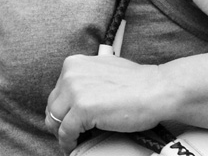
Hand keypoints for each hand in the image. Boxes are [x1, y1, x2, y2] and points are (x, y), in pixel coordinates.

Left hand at [45, 54, 165, 153]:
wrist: (155, 89)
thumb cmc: (136, 82)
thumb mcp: (103, 70)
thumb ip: (86, 78)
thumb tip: (75, 96)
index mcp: (74, 63)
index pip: (56, 92)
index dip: (63, 109)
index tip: (68, 120)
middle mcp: (71, 73)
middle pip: (53, 107)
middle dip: (60, 122)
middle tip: (72, 134)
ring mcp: (75, 90)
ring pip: (54, 120)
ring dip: (63, 134)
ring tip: (75, 140)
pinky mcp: (82, 108)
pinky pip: (65, 133)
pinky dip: (69, 143)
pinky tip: (77, 145)